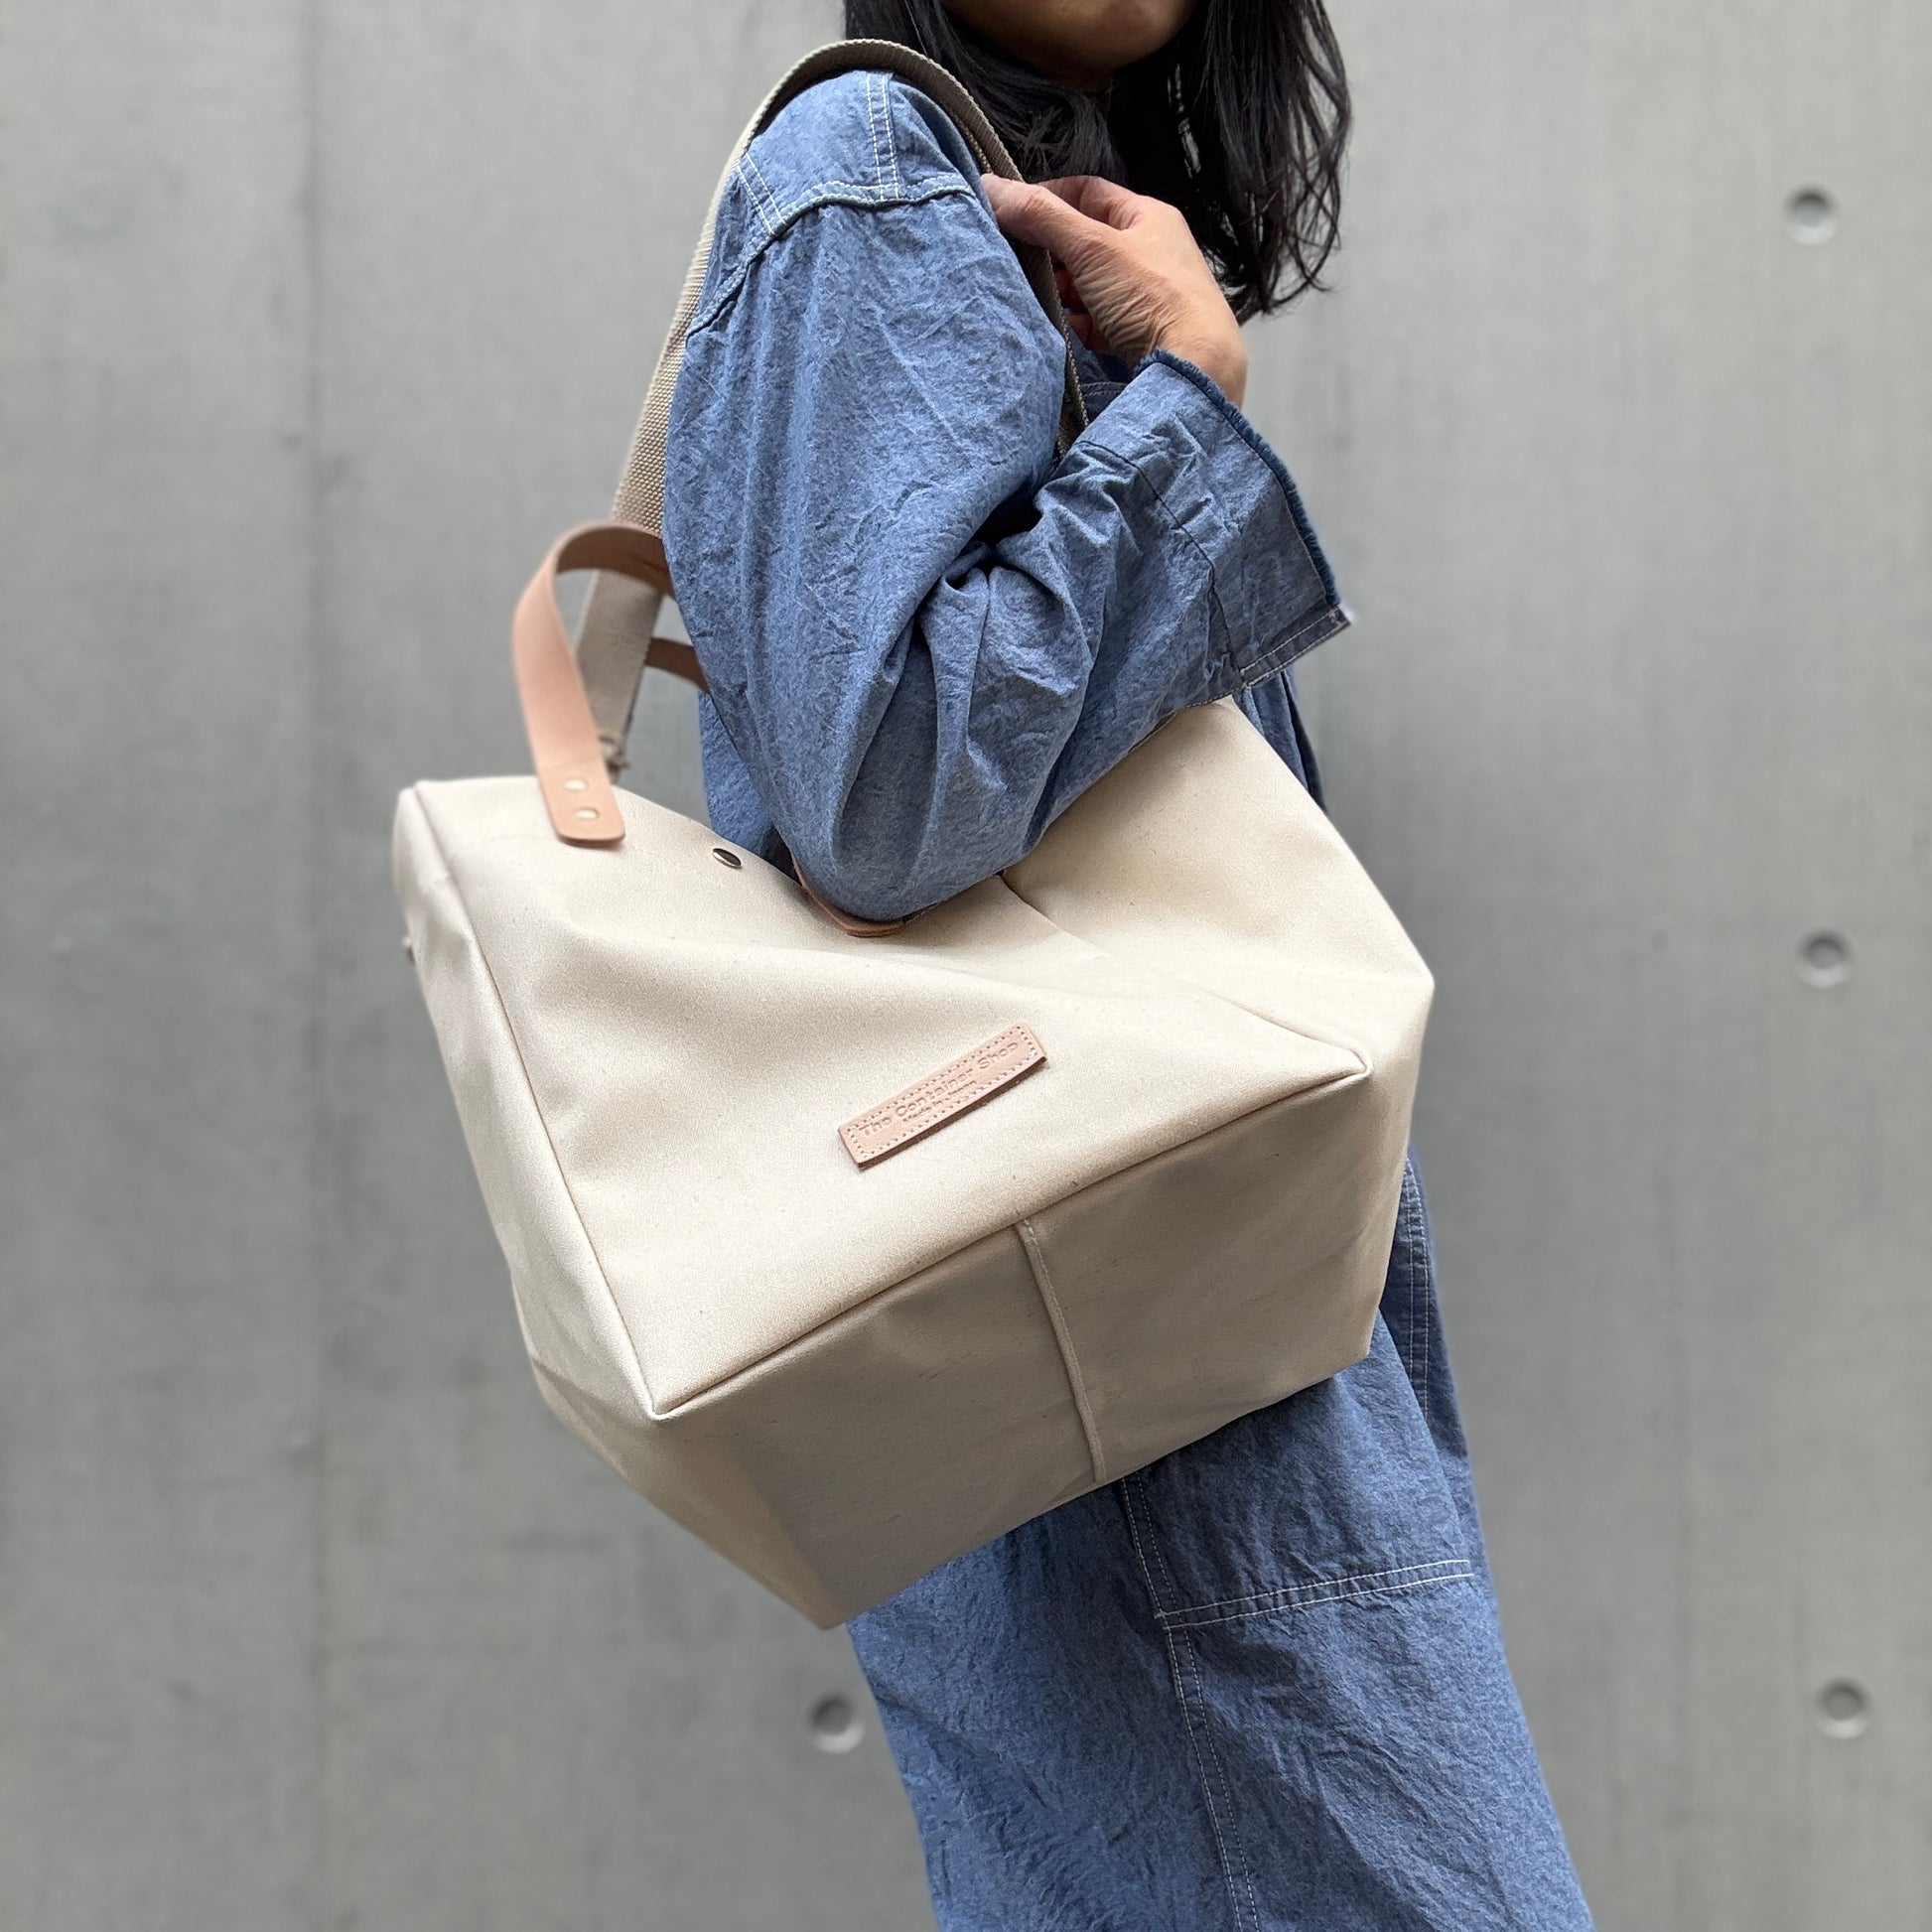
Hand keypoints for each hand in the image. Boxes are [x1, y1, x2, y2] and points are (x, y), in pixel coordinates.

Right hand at [981, 174, 1247, 407]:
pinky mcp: (1140, 335)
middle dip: (1052, 253)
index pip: (1086, 192)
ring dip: (1064, 293)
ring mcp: (1146, 296)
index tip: (1013, 213)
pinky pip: (1098, 323)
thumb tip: (993, 187)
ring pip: (1089, 284)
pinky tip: (1071, 331)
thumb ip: (1041, 216)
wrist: (1196, 367)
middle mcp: (1150, 252)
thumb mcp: (1092, 248)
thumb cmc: (1157, 299)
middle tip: (1025, 263)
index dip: (1046, 199)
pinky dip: (1079, 325)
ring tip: (1047, 300)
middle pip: (1084, 241)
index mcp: (1147, 217)